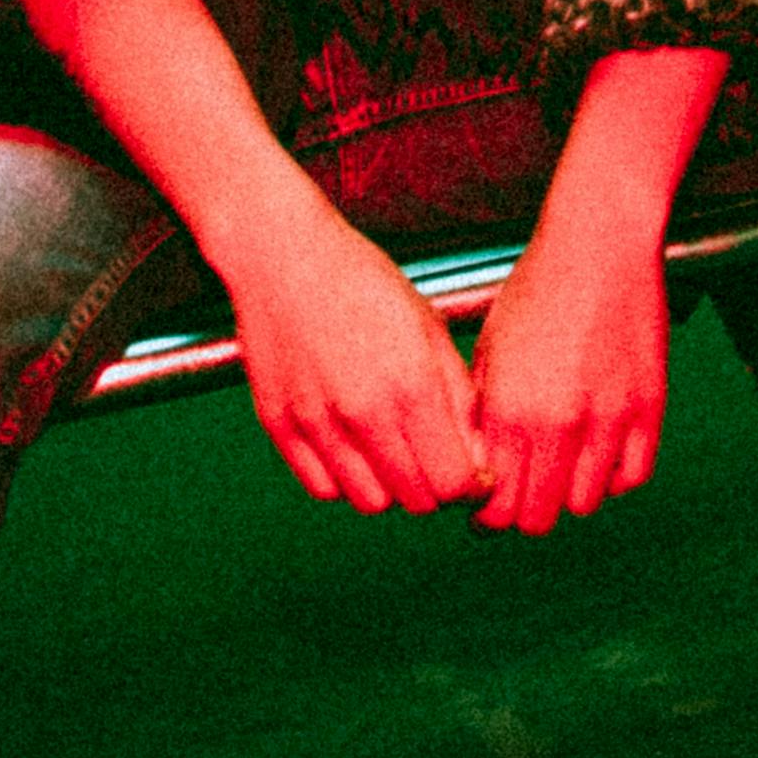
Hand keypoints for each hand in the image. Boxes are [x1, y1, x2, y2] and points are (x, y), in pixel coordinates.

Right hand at [219, 184, 490, 515]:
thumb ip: (458, 399)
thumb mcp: (429, 329)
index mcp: (412, 386)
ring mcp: (316, 422)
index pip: (454, 483)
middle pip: (416, 501)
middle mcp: (363, 412)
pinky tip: (352, 446)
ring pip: (369, 503)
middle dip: (433, 487)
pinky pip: (324, 487)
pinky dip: (343, 479)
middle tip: (430, 457)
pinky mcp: (279, 425)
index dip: (471, 484)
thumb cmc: (362, 282)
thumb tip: (477, 460)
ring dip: (389, 488)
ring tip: (390, 451)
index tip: (470, 471)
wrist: (282, 254)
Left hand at [466, 219, 667, 533]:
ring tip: (562, 466)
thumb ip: (483, 417)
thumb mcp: (488, 352)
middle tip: (523, 493)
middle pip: (539, 518)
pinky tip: (600, 453)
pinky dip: (615, 477)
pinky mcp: (648, 409)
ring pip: (586, 504)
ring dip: (569, 493)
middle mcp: (558, 425)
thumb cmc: (535, 292)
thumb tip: (478, 468)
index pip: (496, 508)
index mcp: (509, 412)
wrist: (598, 246)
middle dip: (525, 512)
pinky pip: (633, 477)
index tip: (489, 506)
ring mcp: (609, 420)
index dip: (488, 516)